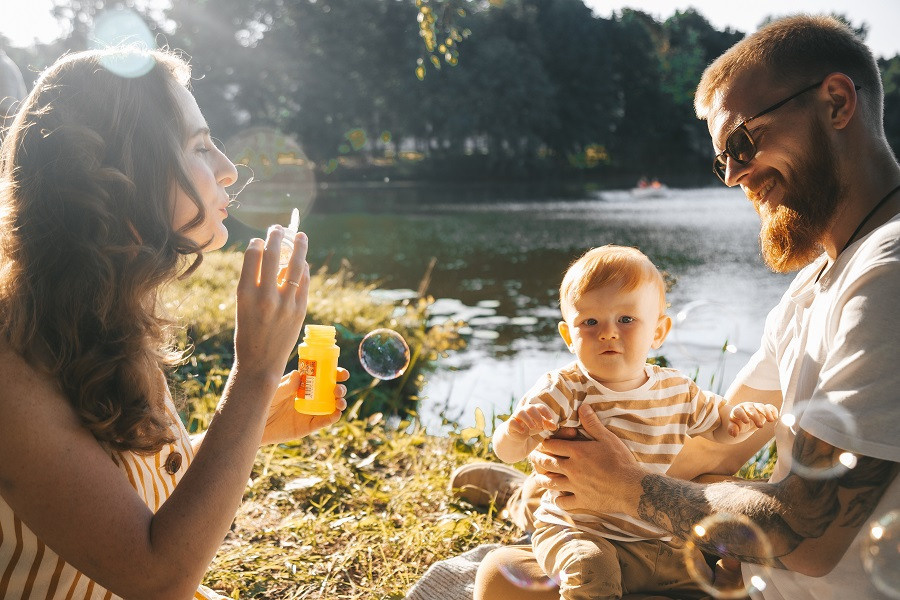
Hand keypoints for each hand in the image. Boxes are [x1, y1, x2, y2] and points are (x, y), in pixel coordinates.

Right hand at [234, 226, 309, 381]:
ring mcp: (285, 303)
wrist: (261, 363)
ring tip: (300, 235)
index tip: (260, 239)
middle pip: (273, 255)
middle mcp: (265, 296)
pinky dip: (304, 268)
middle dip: (277, 237)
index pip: (252, 255)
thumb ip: (255, 282)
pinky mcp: (300, 309)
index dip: (257, 242)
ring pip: (295, 265)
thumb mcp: (243, 305)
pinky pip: (304, 281)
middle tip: (278, 229)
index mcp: (244, 293)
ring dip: (299, 246)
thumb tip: (273, 257)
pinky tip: (303, 262)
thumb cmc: (248, 332)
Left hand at [260, 368, 348, 444]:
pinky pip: (324, 421)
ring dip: (340, 402)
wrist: (256, 423)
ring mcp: (311, 410)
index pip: (323, 375)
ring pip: (332, 405)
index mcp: (304, 383)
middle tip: (337, 389)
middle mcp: (311, 396)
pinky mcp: (309, 425)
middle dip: (340, 388)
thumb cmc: (262, 402)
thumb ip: (284, 386)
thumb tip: (297, 374)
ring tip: (339, 402)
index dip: (335, 373)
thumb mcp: (273, 392)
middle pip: (331, 390)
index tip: (341, 373)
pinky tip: (336, 413)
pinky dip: (333, 417)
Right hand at [506, 404, 557, 440]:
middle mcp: (524, 411)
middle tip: (541, 425)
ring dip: (528, 420)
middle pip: (530, 408)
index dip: (545, 412)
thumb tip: (554, 426)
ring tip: (533, 427)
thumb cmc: (530, 429)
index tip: (550, 419)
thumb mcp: (540, 427)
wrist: (517, 437)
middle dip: (537, 416)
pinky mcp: (510, 424)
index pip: (539, 406)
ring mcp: (516, 417)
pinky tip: (523, 432)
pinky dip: (518, 426)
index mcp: (533, 410)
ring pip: (520, 412)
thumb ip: (547, 425)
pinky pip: (512, 422)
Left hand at [529, 404, 644, 514]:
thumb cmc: (621, 460)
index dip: (544, 443)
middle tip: (533, 457)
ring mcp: (575, 486)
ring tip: (539, 477)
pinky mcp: (582, 501)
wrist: (632, 487)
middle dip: (538, 459)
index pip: (552, 445)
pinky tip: (557, 498)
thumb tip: (583, 406)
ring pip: (551, 483)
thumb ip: (592, 423)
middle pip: (547, 463)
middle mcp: (571, 469)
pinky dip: (558, 501)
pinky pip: (564, 503)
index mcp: (576, 452)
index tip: (541, 442)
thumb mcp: (607, 438)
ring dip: (543, 479)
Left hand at [728, 402, 778, 436]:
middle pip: (750, 409)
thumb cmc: (738, 423)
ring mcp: (755, 406)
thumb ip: (732, 429)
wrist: (744, 420)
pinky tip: (776, 417)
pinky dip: (773, 410)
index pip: (738, 411)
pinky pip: (769, 407)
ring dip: (766, 412)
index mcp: (737, 411)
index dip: (742, 416)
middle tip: (760, 426)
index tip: (746, 422)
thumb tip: (734, 433)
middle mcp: (746, 407)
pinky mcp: (764, 408)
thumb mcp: (734, 426)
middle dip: (755, 416)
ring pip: (760, 406)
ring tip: (771, 420)